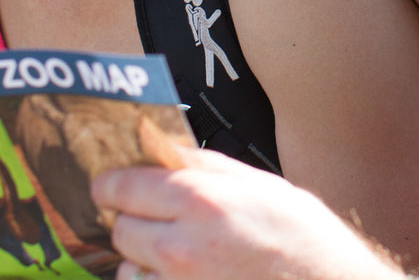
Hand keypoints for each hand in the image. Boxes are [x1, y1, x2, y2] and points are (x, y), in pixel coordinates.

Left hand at [92, 146, 404, 279]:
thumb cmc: (307, 242)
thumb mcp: (263, 184)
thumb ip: (206, 165)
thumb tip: (165, 151)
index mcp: (200, 201)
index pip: (121, 187)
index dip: (112, 183)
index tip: (111, 185)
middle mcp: (181, 248)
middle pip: (120, 228)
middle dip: (134, 221)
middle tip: (162, 219)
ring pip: (128, 269)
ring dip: (144, 261)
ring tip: (184, 255)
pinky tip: (194, 276)